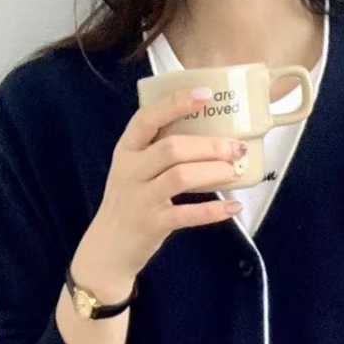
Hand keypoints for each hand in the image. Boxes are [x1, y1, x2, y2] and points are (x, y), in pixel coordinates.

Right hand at [74, 86, 246, 296]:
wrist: (108, 248)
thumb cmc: (129, 203)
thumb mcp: (133, 170)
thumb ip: (157, 151)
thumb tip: (206, 136)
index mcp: (126, 150)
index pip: (148, 117)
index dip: (176, 104)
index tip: (205, 96)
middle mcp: (130, 170)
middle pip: (172, 148)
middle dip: (209, 145)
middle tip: (236, 148)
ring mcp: (140, 198)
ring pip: (180, 177)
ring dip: (212, 171)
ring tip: (234, 171)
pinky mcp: (152, 224)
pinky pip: (187, 214)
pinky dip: (213, 211)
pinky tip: (233, 207)